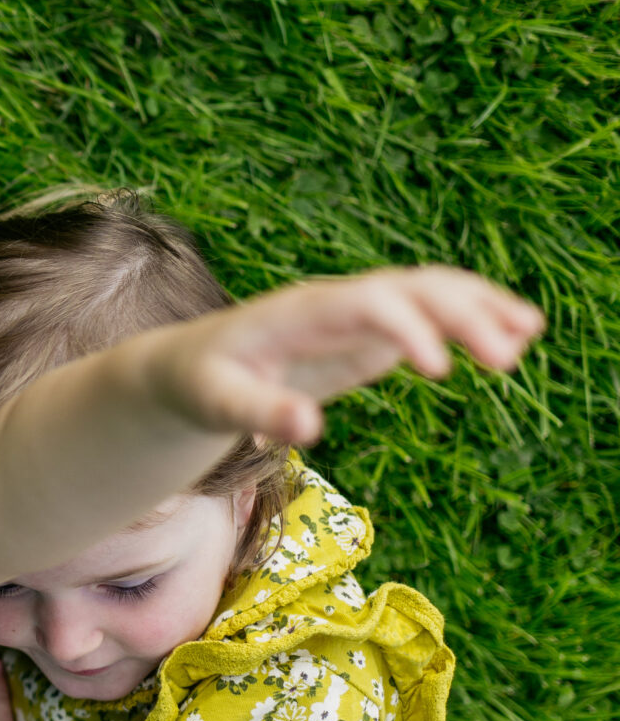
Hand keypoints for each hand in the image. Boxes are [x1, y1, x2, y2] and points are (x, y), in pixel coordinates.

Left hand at [160, 266, 543, 444]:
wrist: (191, 365)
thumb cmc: (201, 385)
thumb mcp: (216, 403)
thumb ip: (257, 413)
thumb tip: (307, 430)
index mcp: (296, 313)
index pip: (364, 304)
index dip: (406, 328)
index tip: (441, 370)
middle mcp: (333, 301)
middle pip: (408, 290)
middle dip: (459, 314)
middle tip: (507, 358)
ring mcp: (355, 311)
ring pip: (427, 292)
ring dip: (478, 306)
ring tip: (530, 331)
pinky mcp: (370, 330)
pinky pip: (428, 313)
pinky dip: (471, 315)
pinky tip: (517, 330)